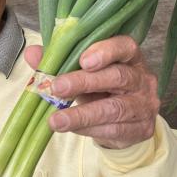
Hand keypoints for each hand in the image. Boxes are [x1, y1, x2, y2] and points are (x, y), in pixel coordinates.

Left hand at [24, 36, 159, 149]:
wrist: (122, 121)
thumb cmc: (99, 88)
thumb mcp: (80, 72)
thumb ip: (58, 60)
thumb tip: (32, 53)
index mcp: (128, 57)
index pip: (124, 46)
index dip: (105, 51)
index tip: (83, 60)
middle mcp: (141, 78)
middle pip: (117, 76)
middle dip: (84, 82)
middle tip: (57, 87)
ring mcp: (144, 104)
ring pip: (114, 108)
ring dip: (82, 114)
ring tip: (56, 120)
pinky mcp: (142, 129)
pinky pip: (114, 129)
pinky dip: (89, 129)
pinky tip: (71, 128)